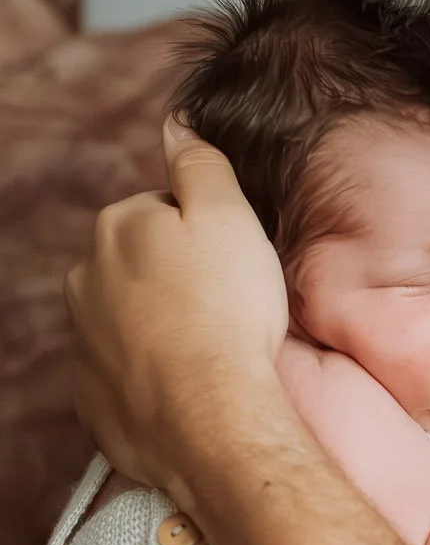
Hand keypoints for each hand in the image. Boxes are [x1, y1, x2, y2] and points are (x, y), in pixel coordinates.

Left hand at [65, 118, 290, 498]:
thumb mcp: (229, 217)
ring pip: (125, 320)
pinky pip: (122, 376)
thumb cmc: (226, 314)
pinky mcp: (91, 396)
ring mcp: (83, 342)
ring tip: (206, 351)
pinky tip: (185, 387)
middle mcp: (84, 279)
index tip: (231, 267)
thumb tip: (175, 126)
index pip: (160, 214)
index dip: (204, 238)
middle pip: (138, 267)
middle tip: (224, 308)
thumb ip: (199, 165)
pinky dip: (148, 378)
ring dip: (158, 329)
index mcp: (117, 228)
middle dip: (173, 281)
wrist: (211, 417)